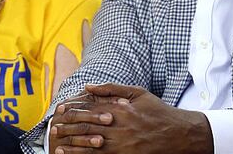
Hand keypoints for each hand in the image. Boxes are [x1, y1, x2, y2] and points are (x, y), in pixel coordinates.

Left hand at [50, 83, 213, 153]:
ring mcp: (122, 144)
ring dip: (71, 145)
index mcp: (121, 109)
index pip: (90, 108)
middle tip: (53, 128)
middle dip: (68, 127)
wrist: (179, 134)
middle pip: (87, 127)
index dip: (72, 110)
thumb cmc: (158, 111)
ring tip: (57, 145)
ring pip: (90, 145)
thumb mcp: (138, 93)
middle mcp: (119, 126)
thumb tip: (88, 86)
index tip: (60, 110)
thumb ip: (112, 88)